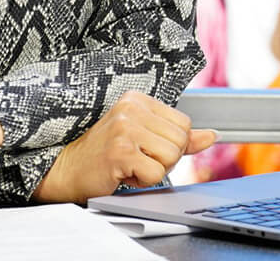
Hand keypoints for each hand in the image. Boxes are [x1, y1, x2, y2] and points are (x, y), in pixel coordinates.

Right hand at [33, 91, 216, 203]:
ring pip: (171, 157)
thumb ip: (178, 136)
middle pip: (180, 140)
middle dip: (163, 159)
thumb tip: (212, 136)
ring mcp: (124, 128)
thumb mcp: (142, 138)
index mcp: (137, 99)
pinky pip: (156, 173)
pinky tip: (122, 173)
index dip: (171, 144)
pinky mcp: (120, 151)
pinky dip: (142, 181)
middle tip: (136, 159)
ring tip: (130, 165)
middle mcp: (131, 108)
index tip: (145, 148)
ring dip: (153, 170)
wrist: (67, 169)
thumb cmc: (103, 154)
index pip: (184, 123)